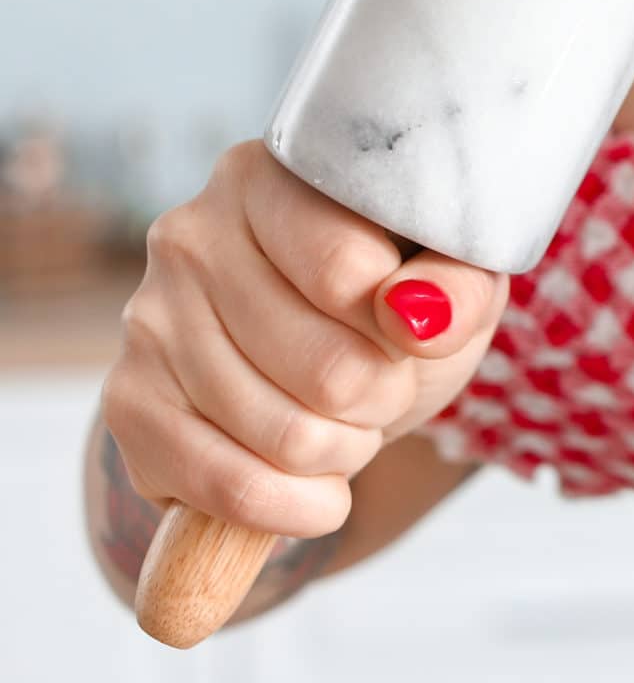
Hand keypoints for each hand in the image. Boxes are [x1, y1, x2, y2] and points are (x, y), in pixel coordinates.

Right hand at [99, 140, 506, 539]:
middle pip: (326, 368)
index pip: (348, 272)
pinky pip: (228, 489)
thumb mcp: (455, 275)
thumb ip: (457, 286)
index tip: (414, 327)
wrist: (335, 357)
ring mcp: (147, 320)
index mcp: (270, 175)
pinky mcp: (127, 403)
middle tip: (384, 382)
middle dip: (382, 398)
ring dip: (347, 451)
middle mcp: (190, 235)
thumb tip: (419, 316)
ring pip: (283, 436)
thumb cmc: (400, 298)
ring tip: (348, 418)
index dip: (406, 328)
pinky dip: (297, 506)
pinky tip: (317, 486)